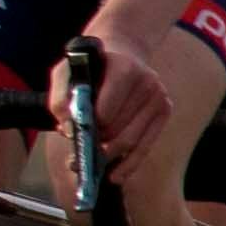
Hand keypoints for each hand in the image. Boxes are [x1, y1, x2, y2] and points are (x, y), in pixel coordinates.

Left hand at [73, 29, 176, 169]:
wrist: (120, 50)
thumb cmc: (89, 66)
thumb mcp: (66, 73)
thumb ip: (60, 99)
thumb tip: (68, 130)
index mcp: (125, 69)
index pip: (106, 112)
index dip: (88, 128)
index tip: (74, 136)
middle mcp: (148, 83)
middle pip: (119, 131)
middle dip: (97, 149)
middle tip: (76, 162)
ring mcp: (159, 98)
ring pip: (132, 142)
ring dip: (110, 159)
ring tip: (92, 170)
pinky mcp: (164, 111)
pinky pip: (146, 145)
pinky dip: (129, 164)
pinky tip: (116, 175)